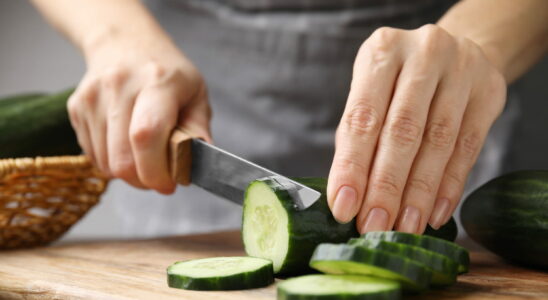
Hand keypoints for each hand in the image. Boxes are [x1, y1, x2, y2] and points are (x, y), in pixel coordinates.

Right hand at [68, 34, 210, 193]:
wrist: (124, 42)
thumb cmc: (167, 72)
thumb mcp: (196, 93)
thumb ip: (198, 129)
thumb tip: (198, 164)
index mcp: (157, 81)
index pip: (146, 136)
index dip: (156, 170)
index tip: (169, 184)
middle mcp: (119, 86)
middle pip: (121, 159)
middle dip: (144, 180)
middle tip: (160, 176)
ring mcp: (92, 97)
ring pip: (105, 163)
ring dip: (128, 173)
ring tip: (145, 157)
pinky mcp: (76, 108)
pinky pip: (92, 155)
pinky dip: (111, 161)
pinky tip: (125, 144)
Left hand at [327, 24, 506, 232]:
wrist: (453, 54)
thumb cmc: (397, 81)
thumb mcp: (369, 93)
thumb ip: (356, 137)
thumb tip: (347, 196)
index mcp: (381, 51)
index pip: (363, 117)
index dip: (352, 166)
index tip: (343, 207)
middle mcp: (424, 54)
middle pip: (403, 131)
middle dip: (386, 186)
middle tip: (374, 226)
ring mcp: (462, 69)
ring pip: (438, 142)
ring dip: (418, 194)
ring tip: (404, 227)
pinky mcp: (489, 91)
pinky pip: (468, 147)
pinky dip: (448, 186)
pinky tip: (433, 214)